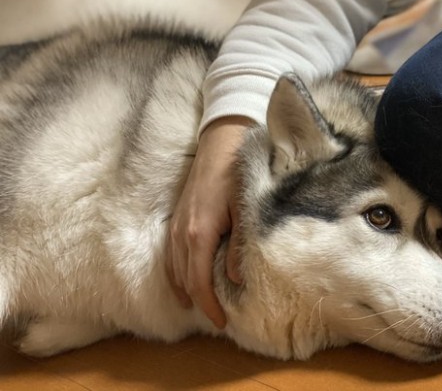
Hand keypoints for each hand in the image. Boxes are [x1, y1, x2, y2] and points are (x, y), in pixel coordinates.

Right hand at [165, 116, 251, 328]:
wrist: (219, 144)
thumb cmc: (236, 175)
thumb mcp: (244, 211)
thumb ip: (239, 246)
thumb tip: (237, 278)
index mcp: (199, 234)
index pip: (200, 282)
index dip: (209, 306)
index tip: (221, 322)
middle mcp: (182, 234)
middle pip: (186, 279)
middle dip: (199, 302)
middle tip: (215, 318)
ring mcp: (176, 226)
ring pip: (175, 268)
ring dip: (185, 289)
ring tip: (197, 306)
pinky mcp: (176, 218)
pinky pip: (170, 254)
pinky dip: (176, 272)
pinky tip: (183, 279)